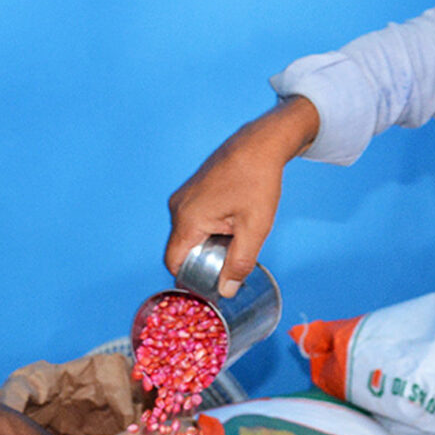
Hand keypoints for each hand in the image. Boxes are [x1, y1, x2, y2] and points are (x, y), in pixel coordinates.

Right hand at [165, 96, 318, 297]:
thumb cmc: (257, 180)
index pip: (174, 262)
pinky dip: (208, 229)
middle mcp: (178, 207)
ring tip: (234, 239)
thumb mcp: (254, 228)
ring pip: (188, 234)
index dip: (190, 278)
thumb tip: (227, 290)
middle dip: (202, 261)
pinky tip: (231, 224)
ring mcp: (183, 196)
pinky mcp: (192, 190)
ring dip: (207, 244)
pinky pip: (193, 220)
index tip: (211, 283)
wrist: (261, 143)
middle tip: (229, 263)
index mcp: (188, 219)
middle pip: (181, 249)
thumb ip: (239, 263)